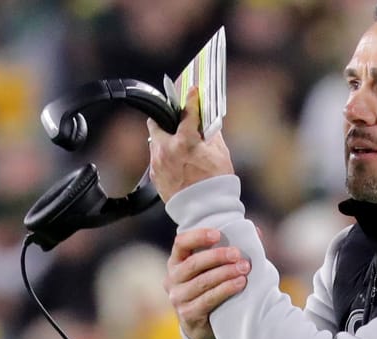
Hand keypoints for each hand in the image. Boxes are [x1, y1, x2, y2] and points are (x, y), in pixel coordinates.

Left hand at [147, 86, 233, 201]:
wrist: (205, 211)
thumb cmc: (217, 183)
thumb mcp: (220, 154)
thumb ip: (211, 134)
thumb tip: (207, 122)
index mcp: (184, 141)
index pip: (186, 112)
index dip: (190, 98)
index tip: (191, 90)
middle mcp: (166, 149)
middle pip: (156, 123)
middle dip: (165, 118)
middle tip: (174, 117)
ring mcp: (158, 163)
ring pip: (156, 142)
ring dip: (166, 139)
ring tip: (179, 144)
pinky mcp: (155, 176)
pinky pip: (157, 158)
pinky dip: (166, 155)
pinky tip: (178, 161)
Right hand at [165, 228, 250, 338]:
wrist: (204, 326)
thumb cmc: (213, 289)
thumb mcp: (217, 268)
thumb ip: (232, 250)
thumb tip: (257, 231)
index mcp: (177, 261)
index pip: (181, 243)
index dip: (198, 236)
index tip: (218, 234)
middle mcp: (173, 278)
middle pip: (193, 263)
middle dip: (218, 256)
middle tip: (238, 254)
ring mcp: (178, 298)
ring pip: (202, 282)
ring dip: (225, 273)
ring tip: (244, 268)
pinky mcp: (188, 314)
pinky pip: (208, 299)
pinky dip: (226, 289)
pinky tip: (240, 284)